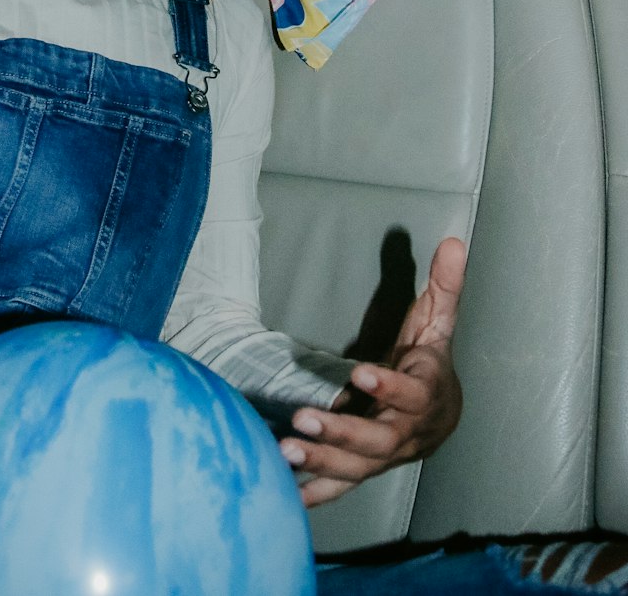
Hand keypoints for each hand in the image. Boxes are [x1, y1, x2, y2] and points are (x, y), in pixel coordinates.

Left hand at [280, 236, 465, 507]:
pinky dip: (317, 493)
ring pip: (355, 466)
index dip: (389, 385)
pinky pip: (342, 486)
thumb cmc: (432, 362)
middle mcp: (406, 432)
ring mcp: (384, 456)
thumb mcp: (439, 321)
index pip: (410, 393)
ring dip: (320, 461)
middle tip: (303, 419)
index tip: (362, 371)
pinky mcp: (365, 468)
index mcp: (425, 394)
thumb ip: (444, 284)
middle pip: (377, 439)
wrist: (442, 417)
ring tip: (284, 451)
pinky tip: (288, 495)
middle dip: (341, 432)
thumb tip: (453, 241)